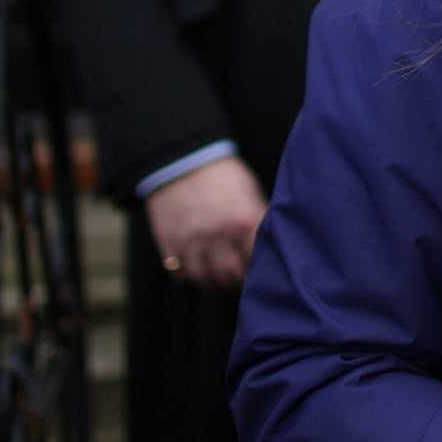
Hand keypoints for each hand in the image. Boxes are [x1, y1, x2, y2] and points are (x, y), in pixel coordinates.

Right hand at [145, 156, 266, 289]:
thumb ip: (259, 220)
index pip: (256, 261)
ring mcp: (191, 240)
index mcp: (244, 220)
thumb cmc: (224, 176)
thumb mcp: (250, 192)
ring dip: (213, 283)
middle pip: (230, 275)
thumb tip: (272, 246)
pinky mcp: (169, 242)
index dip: (258, 269)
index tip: (258, 271)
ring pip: (204, 279)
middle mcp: (218, 234)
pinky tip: (197, 269)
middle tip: (238, 277)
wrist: (183, 158)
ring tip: (218, 278)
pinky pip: (179, 273)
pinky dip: (188, 276)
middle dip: (236, 281)